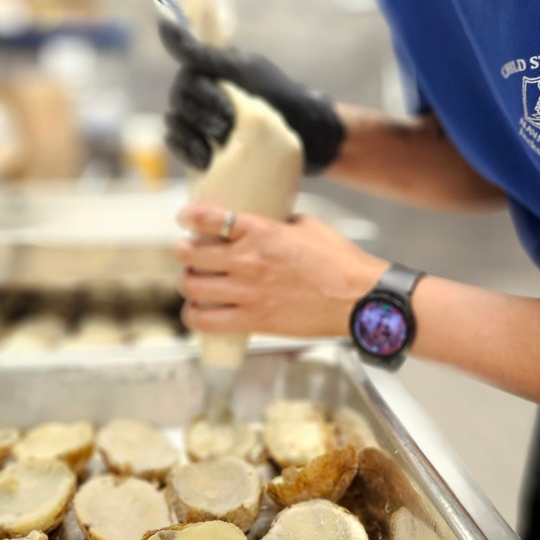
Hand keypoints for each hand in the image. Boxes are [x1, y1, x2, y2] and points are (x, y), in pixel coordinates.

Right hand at [160, 19, 345, 174]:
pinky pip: (176, 143)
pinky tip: (205, 161)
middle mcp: (199, 90)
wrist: (300, 133)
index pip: (187, 78)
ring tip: (217, 150)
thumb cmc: (275, 96)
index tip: (227, 106)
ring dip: (194, 137)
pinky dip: (187, 151)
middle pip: (180, 102)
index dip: (205, 95)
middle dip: (205, 118)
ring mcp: (196, 117)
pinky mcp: (197, 141)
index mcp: (209, 69)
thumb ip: (204, 55)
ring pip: (175, 123)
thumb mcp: (243, 71)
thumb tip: (163, 25)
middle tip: (230, 129)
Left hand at [174, 204, 386, 337]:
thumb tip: (268, 221)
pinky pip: (207, 322)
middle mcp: (248, 260)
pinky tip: (197, 311)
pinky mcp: (254, 320)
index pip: (210, 218)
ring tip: (192, 281)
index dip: (189, 217)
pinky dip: (194, 317)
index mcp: (261, 231)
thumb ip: (280, 222)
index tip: (185, 218)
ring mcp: (248, 292)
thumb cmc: (339, 262)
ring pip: (193, 287)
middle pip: (192, 254)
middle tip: (186, 251)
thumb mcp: (307, 226)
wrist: (357, 298)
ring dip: (187, 282)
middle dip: (183, 252)